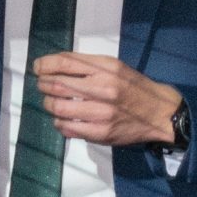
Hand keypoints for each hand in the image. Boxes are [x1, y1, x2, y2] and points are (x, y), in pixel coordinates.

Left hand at [30, 52, 182, 147]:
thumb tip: (54, 64)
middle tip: (42, 85)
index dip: (45, 65)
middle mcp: (104, 89)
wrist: (159, 113)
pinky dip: (59, 122)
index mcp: (106, 69)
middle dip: (43, 84)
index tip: (37, 67)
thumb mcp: (114, 66)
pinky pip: (68, 128)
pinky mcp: (101, 133)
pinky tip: (62, 119)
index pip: (66, 63)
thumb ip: (87, 65)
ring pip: (59, 108)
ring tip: (51, 102)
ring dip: (49, 103)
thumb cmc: (134, 86)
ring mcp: (102, 113)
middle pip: (59, 85)